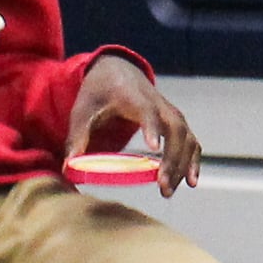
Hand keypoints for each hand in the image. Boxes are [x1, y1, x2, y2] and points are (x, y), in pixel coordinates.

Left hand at [64, 59, 200, 190]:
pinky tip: (190, 182)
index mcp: (134, 97)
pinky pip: (191, 142)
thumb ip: (77, 136)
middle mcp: (159, 104)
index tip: (153, 148)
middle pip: (175, 129)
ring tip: (168, 190)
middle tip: (161, 184)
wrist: (117, 72)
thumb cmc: (99, 92)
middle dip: (172, 158)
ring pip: (186, 138)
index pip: (148, 112)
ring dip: (182, 165)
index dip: (151, 128)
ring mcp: (171, 113)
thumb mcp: (83, 110)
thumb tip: (68, 165)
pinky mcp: (177, 123)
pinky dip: (193, 161)